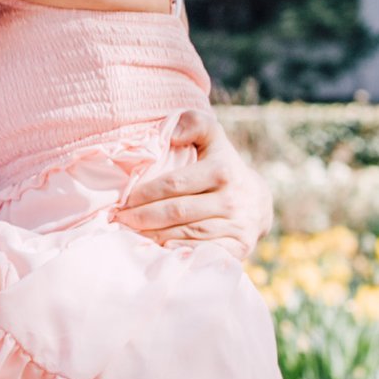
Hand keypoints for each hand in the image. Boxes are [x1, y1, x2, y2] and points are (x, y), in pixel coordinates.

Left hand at [114, 105, 271, 258]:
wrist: (258, 202)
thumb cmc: (223, 166)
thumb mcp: (213, 139)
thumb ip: (195, 124)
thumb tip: (175, 134)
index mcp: (221, 171)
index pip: (173, 184)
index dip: (145, 194)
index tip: (124, 200)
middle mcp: (231, 200)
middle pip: (177, 212)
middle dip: (143, 218)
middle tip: (120, 220)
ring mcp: (236, 226)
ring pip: (186, 235)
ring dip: (155, 237)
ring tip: (132, 235)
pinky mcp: (239, 247)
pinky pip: (203, 253)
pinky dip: (179, 254)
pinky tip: (159, 251)